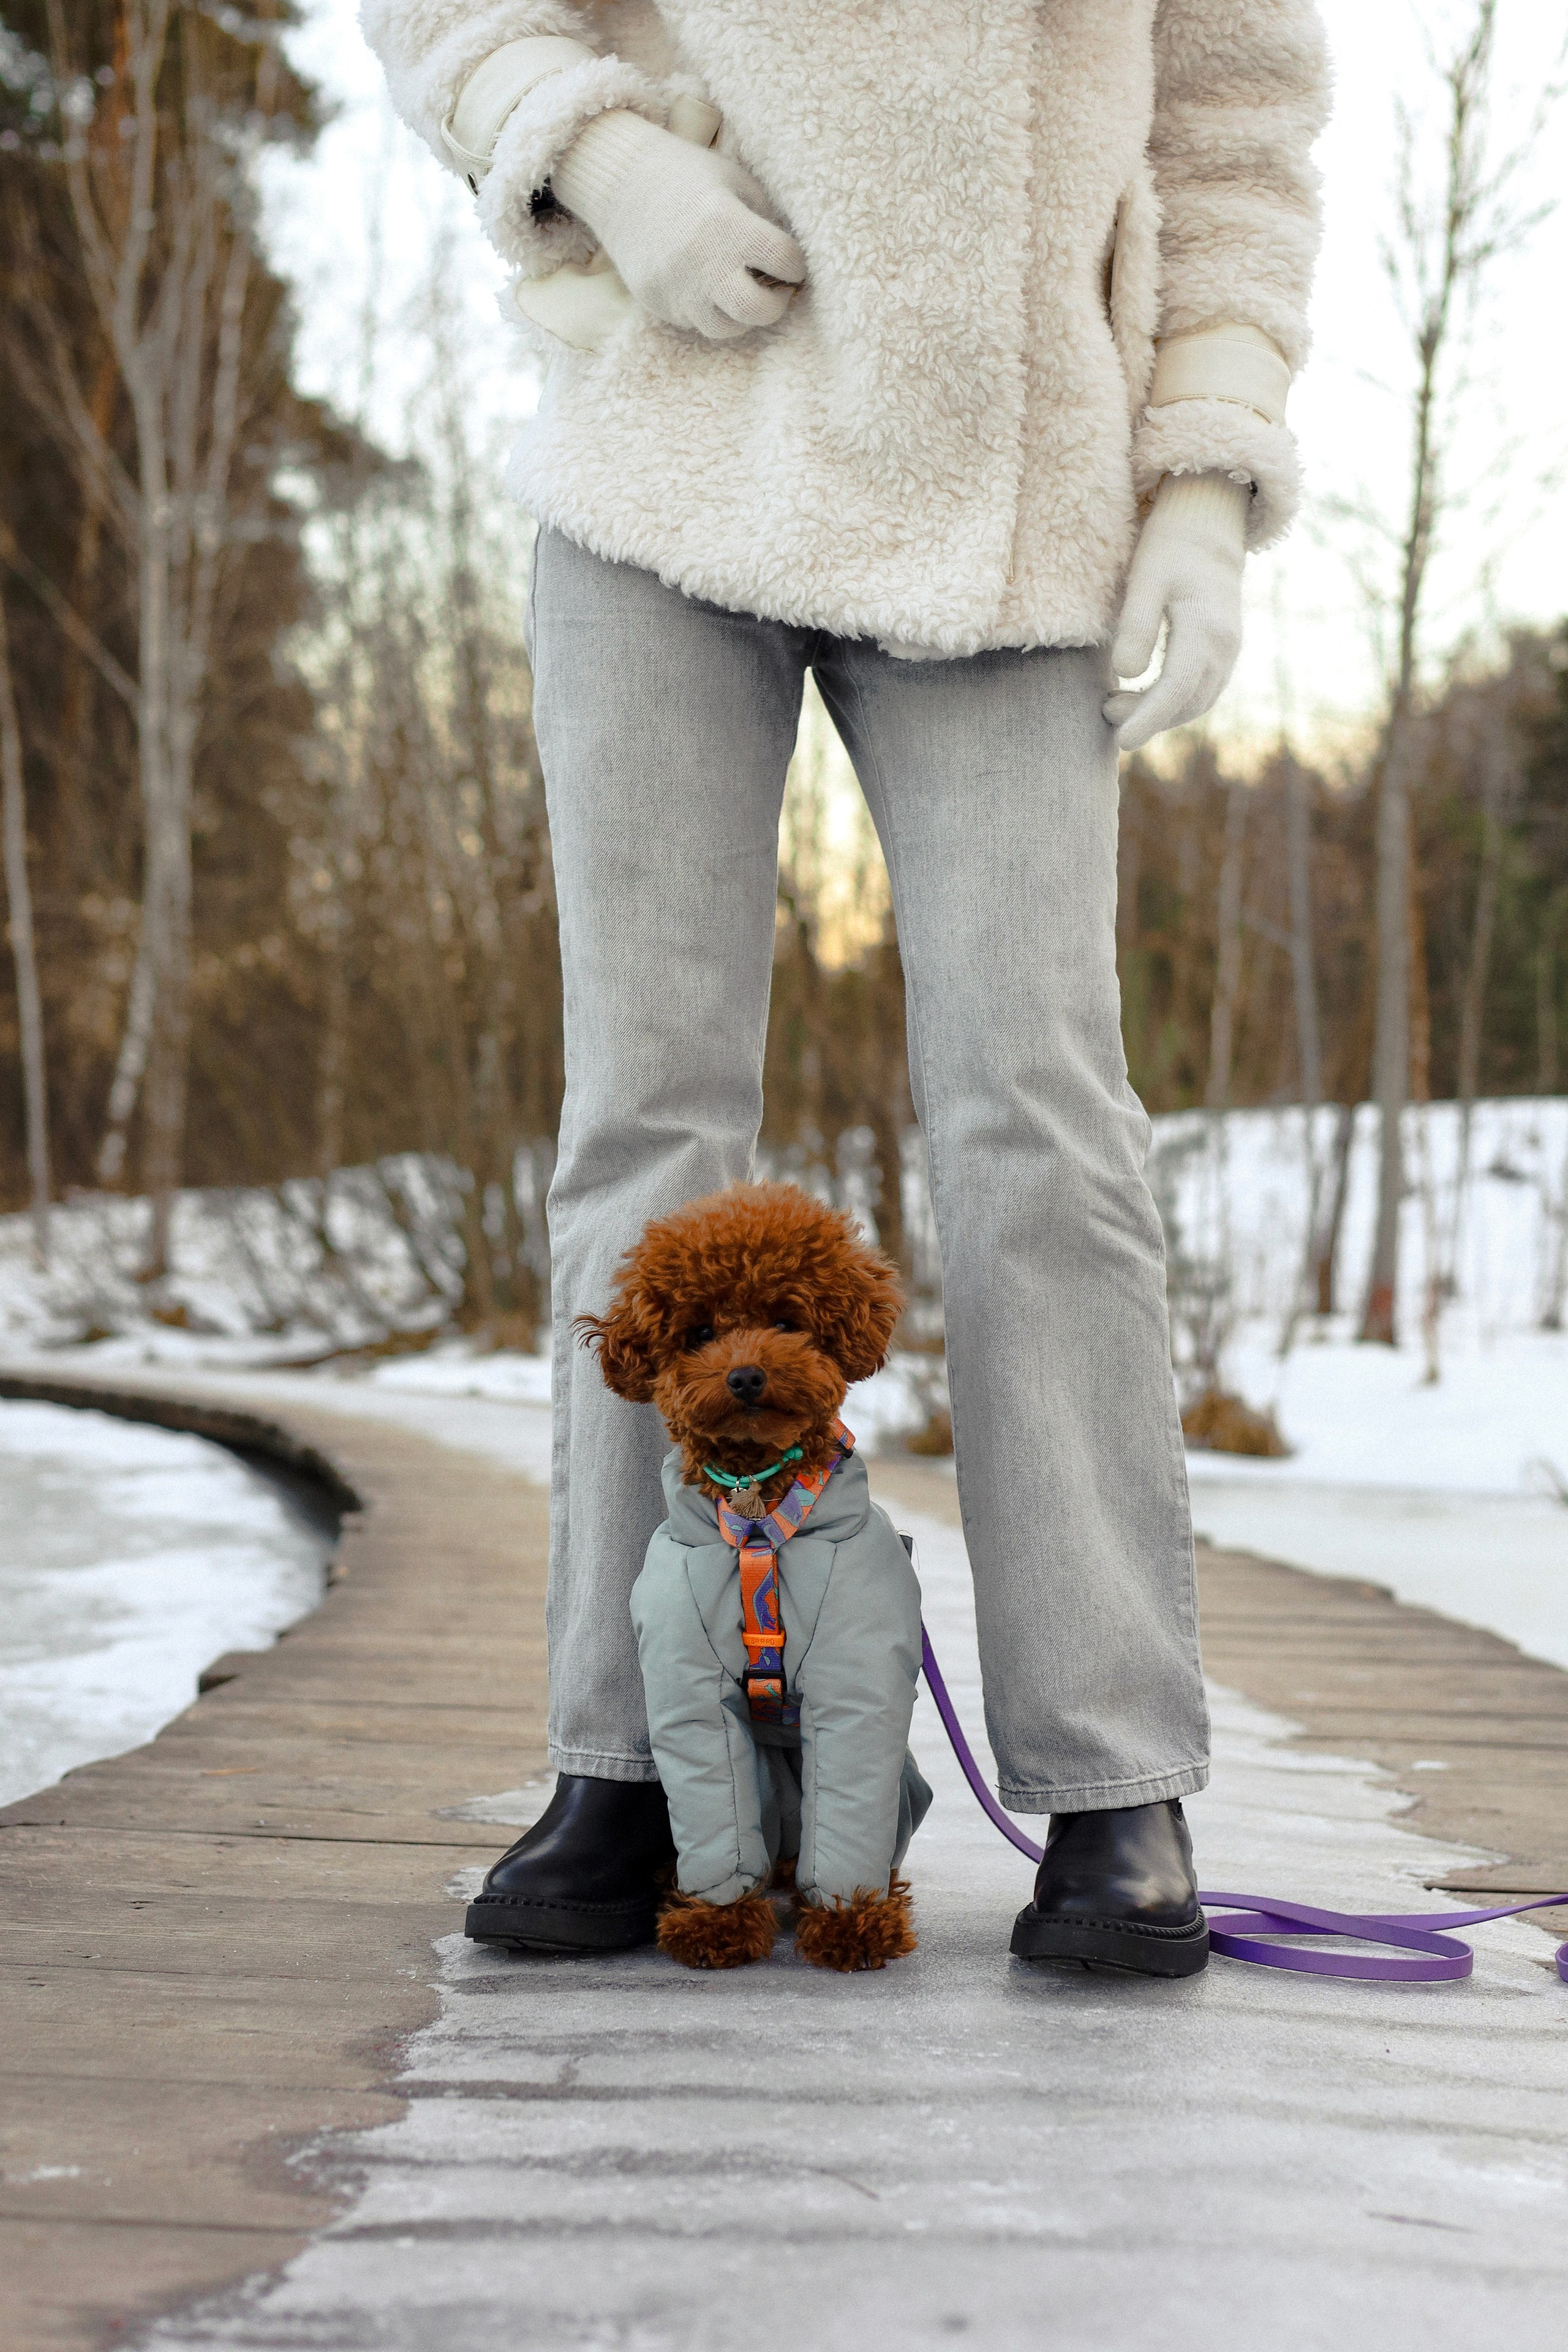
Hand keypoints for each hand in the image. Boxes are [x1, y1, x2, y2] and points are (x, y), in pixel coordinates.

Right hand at [552, 110, 804, 339]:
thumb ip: (766, 221)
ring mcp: (677, 288)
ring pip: (726, 327)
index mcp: (729, 224)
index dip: (797, 264)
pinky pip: (694, 321)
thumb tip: (793, 263)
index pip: (786, 261)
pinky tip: (706, 285)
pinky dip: (708, 308)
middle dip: (776, 304)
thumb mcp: (736, 182)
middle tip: (778, 290)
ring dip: (741, 313)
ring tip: (741, 289)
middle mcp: (703, 262)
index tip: (793, 261)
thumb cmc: (689, 176)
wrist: (621, 181)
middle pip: (758, 311)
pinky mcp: (657, 303)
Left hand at [1104, 474, 1248, 752]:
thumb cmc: (1168, 553)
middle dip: (1147, 718)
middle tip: (1106, 710)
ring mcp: (1229, 652)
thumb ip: (1136, 626)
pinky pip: (1202, 692)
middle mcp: (1224, 645)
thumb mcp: (1145, 581)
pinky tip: (1144, 699)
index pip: (1176, 687)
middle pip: (1187, 702)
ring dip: (1160, 714)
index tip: (1122, 741)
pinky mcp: (1225, 654)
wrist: (1207, 533)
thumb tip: (1126, 674)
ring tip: (1118, 706)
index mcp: (1205, 627)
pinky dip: (1173, 704)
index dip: (1148, 718)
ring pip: (1197, 702)